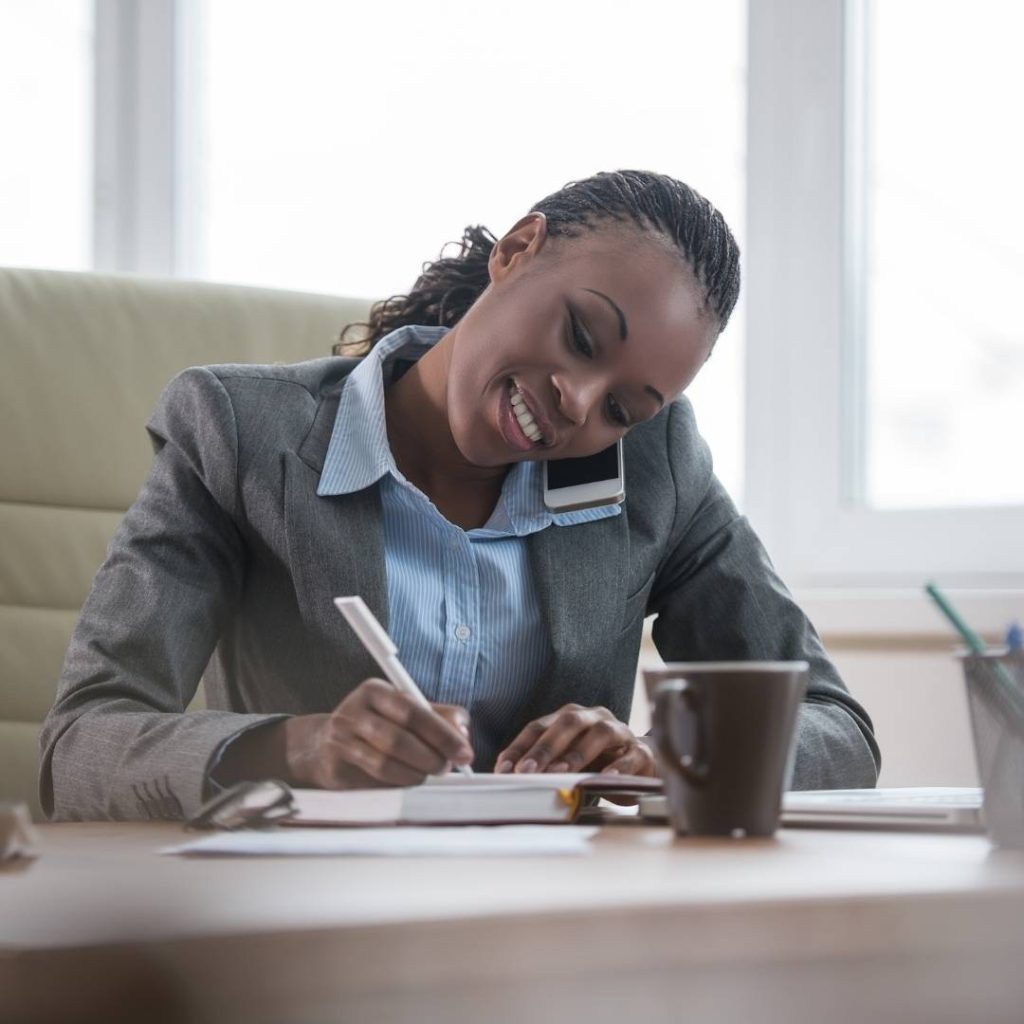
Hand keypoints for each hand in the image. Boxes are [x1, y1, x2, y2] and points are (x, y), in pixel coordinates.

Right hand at [217, 678, 474, 789]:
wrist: (323, 745)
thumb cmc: (375, 725)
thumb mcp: (404, 711)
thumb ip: (437, 717)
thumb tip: (463, 731)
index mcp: (375, 691)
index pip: (414, 711)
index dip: (443, 734)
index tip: (465, 752)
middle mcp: (354, 711)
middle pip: (399, 739)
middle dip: (431, 757)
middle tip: (447, 767)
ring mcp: (341, 739)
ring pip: (386, 763)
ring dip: (416, 773)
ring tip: (429, 774)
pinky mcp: (336, 766)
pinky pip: (374, 779)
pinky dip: (399, 782)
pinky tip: (409, 779)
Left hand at [493, 703, 656, 777]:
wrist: (640, 766)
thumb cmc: (596, 763)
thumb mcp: (566, 762)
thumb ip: (542, 766)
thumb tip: (507, 777)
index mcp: (571, 717)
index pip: (540, 726)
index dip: (520, 746)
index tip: (504, 769)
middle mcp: (594, 718)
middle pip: (568, 723)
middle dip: (545, 747)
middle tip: (526, 771)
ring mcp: (620, 732)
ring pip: (600, 733)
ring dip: (577, 753)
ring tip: (561, 773)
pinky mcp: (641, 752)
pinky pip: (631, 755)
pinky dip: (619, 766)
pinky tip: (606, 778)